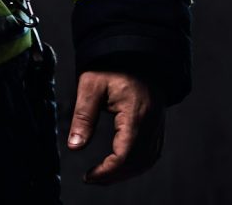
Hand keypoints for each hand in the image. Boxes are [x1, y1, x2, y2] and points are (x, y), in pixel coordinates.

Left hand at [66, 70, 164, 184]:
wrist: (135, 52)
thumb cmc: (112, 65)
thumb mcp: (91, 85)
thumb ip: (83, 116)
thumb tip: (74, 145)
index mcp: (136, 113)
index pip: (125, 153)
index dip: (108, 170)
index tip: (89, 176)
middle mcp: (151, 122)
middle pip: (138, 162)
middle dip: (115, 175)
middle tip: (93, 179)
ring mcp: (157, 124)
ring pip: (147, 160)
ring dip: (126, 172)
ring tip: (104, 175)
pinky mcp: (157, 125)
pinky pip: (151, 152)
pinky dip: (136, 164)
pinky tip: (121, 165)